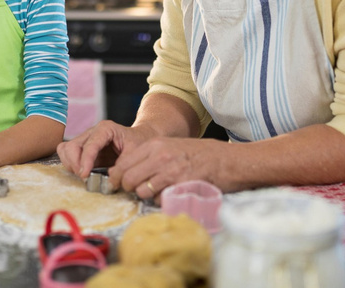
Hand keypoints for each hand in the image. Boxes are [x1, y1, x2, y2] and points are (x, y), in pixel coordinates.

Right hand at [57, 120, 154, 179]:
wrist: (142, 138)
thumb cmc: (140, 143)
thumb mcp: (136, 152)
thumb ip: (123, 165)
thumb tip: (109, 178)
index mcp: (105, 129)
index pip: (89, 145)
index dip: (85, 161)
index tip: (85, 175)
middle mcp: (92, 132)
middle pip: (72, 146)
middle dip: (75, 163)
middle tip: (84, 177)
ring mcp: (86, 140)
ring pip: (66, 150)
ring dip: (71, 165)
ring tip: (84, 175)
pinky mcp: (84, 149)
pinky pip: (68, 155)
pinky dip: (71, 165)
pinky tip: (83, 172)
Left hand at [108, 136, 225, 200]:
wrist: (227, 160)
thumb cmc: (199, 154)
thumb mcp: (171, 146)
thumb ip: (150, 156)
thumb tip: (127, 172)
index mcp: (155, 144)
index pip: (122, 163)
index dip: (116, 177)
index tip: (117, 185)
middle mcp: (159, 156)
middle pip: (127, 178)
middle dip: (128, 188)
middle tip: (136, 191)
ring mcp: (170, 171)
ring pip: (141, 191)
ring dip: (146, 195)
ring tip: (158, 191)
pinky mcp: (179, 185)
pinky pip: (159, 199)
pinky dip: (162, 200)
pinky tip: (172, 193)